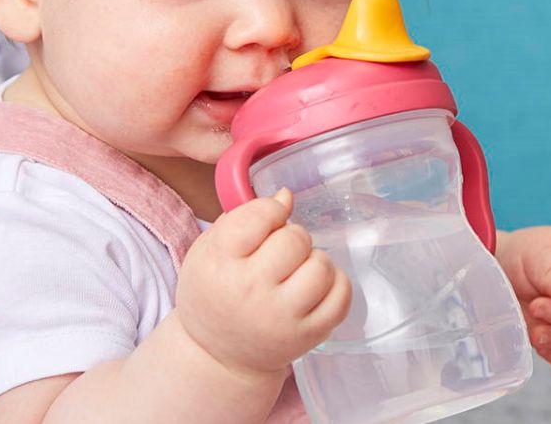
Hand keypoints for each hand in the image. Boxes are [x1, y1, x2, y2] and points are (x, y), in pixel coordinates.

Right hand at [176, 189, 351, 377]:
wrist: (218, 355)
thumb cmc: (213, 293)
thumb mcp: (209, 249)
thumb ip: (243, 216)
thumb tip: (286, 196)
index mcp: (221, 263)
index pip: (259, 217)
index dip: (271, 210)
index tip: (270, 219)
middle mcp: (251, 291)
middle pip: (294, 239)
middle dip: (292, 236)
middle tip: (280, 250)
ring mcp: (282, 317)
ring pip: (321, 266)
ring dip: (314, 260)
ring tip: (298, 270)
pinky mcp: (308, 337)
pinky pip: (342, 296)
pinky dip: (335, 283)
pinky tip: (316, 286)